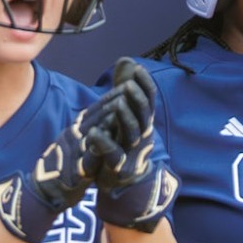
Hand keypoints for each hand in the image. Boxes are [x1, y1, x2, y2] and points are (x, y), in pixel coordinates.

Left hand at [88, 58, 177, 231]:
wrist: (123, 182)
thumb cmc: (122, 142)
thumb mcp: (125, 114)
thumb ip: (125, 88)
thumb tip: (127, 60)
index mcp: (142, 122)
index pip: (148, 100)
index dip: (145, 85)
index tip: (138, 69)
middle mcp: (141, 136)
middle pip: (143, 115)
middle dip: (138, 99)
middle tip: (129, 85)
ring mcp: (132, 152)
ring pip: (132, 133)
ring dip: (125, 118)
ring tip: (118, 104)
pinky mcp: (118, 167)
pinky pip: (112, 154)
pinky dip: (103, 143)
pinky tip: (94, 132)